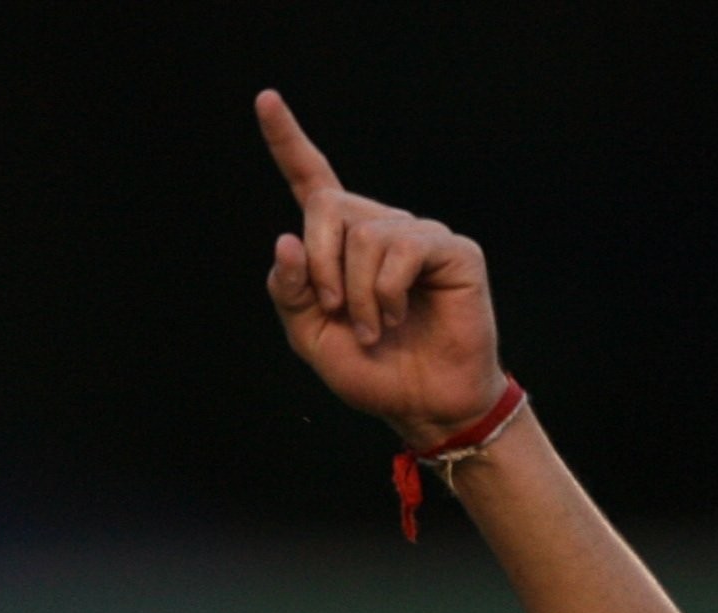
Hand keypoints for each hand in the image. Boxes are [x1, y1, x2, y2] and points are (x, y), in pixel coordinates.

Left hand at [257, 89, 506, 450]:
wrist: (425, 405)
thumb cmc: (374, 372)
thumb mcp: (313, 339)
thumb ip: (291, 293)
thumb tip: (287, 240)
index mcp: (342, 245)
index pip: (313, 182)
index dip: (288, 142)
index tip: (266, 101)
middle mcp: (379, 228)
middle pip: (328, 207)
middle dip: (319, 263)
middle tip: (331, 310)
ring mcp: (417, 235)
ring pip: (365, 234)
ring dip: (356, 294)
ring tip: (374, 329)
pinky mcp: (451, 250)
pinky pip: (402, 249)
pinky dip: (387, 292)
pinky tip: (397, 318)